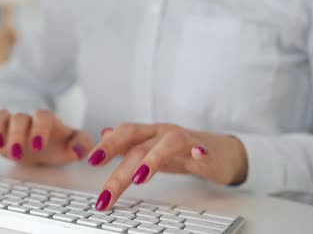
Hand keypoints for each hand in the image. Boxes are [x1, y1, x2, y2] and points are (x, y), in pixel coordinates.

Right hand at [0, 110, 93, 165]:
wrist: (40, 143)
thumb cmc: (57, 143)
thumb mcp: (72, 144)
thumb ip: (82, 144)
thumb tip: (78, 150)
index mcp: (46, 120)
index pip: (42, 116)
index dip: (39, 128)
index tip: (38, 145)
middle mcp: (26, 119)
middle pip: (18, 117)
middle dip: (16, 134)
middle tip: (16, 153)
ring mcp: (9, 124)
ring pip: (0, 116)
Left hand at [88, 123, 247, 209]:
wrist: (222, 152)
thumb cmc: (183, 151)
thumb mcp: (152, 146)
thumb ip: (129, 142)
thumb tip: (104, 133)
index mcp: (149, 133)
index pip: (124, 133)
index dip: (107, 144)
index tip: (89, 160)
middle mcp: (164, 133)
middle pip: (138, 141)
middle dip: (118, 157)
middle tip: (102, 179)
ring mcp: (186, 141)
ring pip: (167, 144)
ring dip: (151, 159)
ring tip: (138, 178)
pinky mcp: (207, 152)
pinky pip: (203, 150)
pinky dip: (199, 153)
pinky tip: (197, 158)